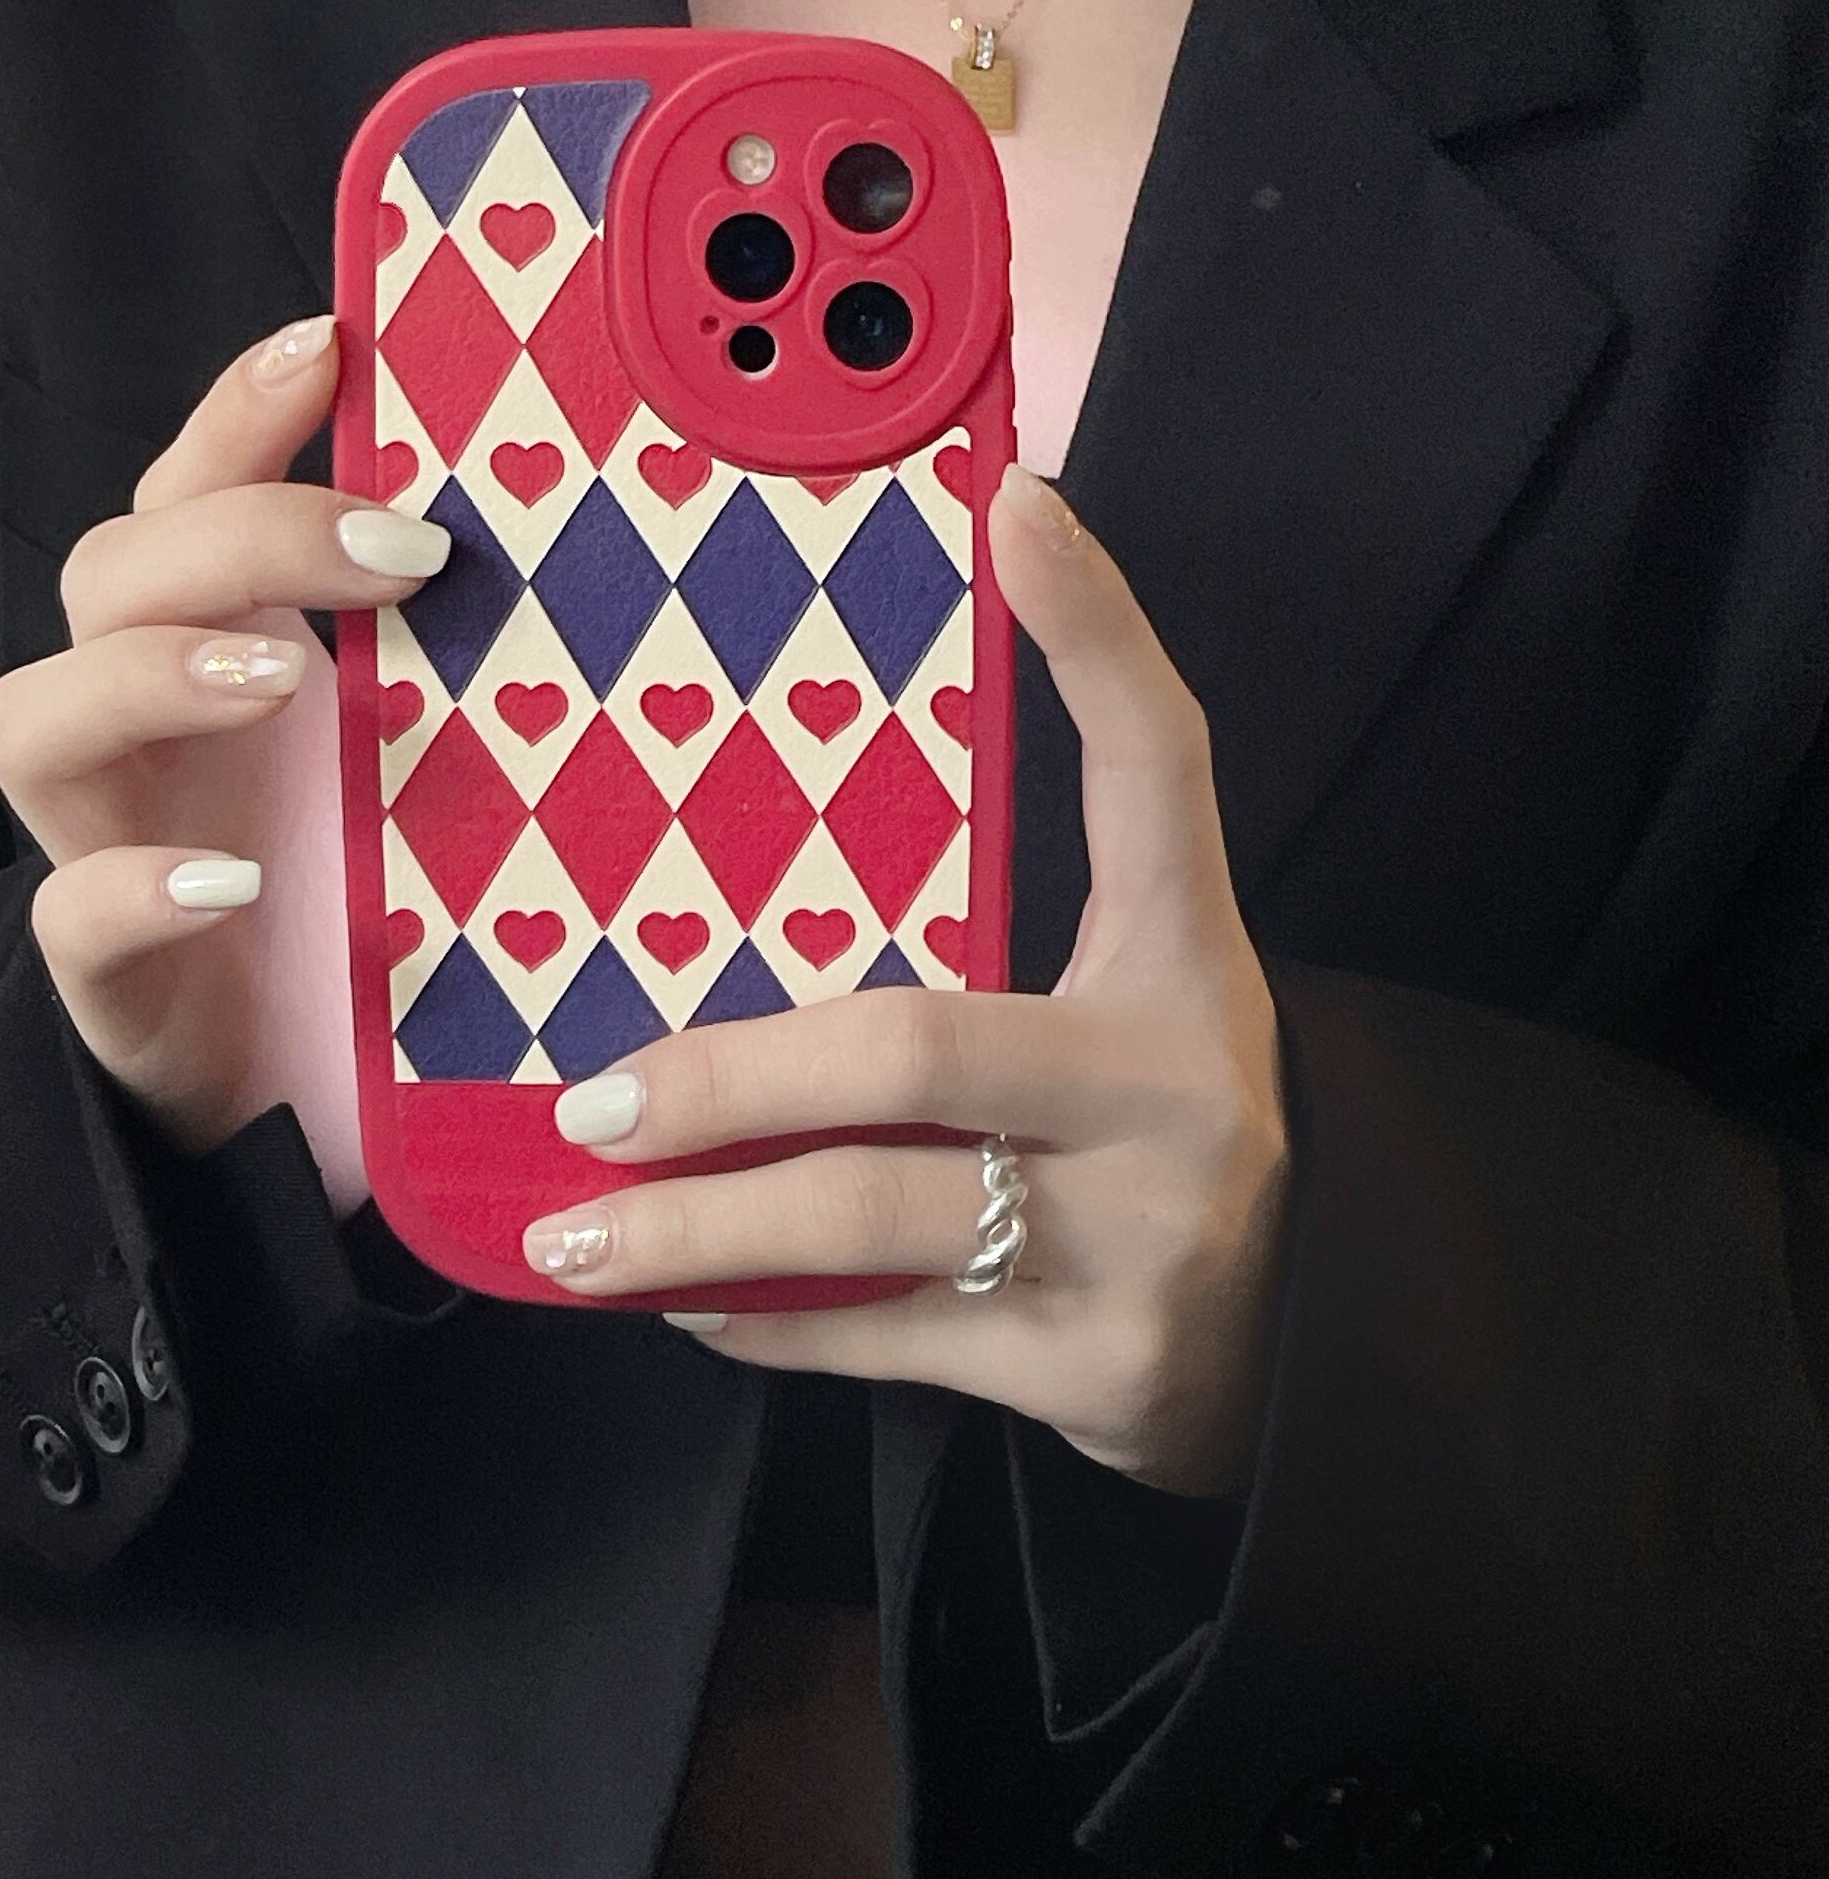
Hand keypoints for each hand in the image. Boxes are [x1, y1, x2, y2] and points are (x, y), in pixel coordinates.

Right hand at [0, 316, 445, 1176]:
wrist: (297, 1083)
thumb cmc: (357, 890)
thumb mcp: (411, 754)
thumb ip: (439, 658)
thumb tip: (571, 544)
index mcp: (211, 651)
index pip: (187, 499)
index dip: (238, 415)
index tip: (331, 343)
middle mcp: (141, 729)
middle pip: (110, 576)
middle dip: (240, 536)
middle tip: (399, 548)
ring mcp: (107, 840)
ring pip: (41, 717)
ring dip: (154, 674)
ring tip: (283, 675)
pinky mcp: (108, 970)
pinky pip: (74, 917)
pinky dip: (139, 888)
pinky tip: (233, 882)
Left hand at [523, 466, 1289, 1497]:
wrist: (1305, 1351)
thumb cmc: (1158, 1141)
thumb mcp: (1128, 1013)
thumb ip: (1010, 939)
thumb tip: (798, 836)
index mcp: (1186, 968)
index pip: (1157, 772)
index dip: (1098, 636)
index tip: (1014, 510)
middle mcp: (1176, 1089)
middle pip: (917, 1045)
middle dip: (730, 1073)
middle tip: (595, 1099)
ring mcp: (1142, 1237)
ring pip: (874, 1216)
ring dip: (702, 1226)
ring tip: (574, 1232)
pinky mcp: (1096, 1368)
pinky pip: (886, 1336)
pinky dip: (766, 1319)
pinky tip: (681, 1303)